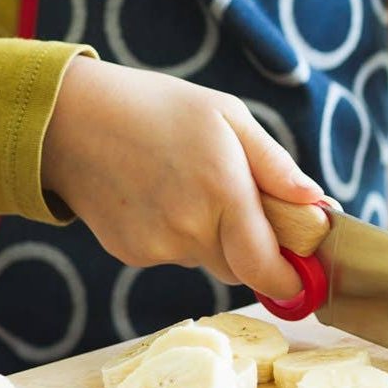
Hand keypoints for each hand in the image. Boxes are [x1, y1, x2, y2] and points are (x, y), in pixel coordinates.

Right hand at [41, 57, 320, 300]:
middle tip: (236, 197)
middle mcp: (189, 229)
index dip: (289, 280)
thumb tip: (318, 205)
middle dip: (249, 245)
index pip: (266, 268)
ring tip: (182, 180)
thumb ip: (275, 166)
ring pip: (204, 258)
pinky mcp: (129, 253)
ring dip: (209, 234)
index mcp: (222, 192)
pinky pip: (170, 254)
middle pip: (239, 266)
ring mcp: (155, 247)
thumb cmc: (156, 106)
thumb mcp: (227, 115)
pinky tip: (154, 193)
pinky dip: (173, 233)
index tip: (301, 275)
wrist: (70, 118)